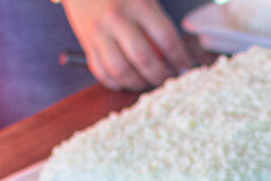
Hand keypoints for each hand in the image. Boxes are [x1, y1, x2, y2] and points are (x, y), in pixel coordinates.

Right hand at [61, 0, 192, 90]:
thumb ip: (157, 20)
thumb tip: (178, 52)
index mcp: (138, 4)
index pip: (165, 38)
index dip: (178, 58)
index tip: (184, 68)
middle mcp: (117, 19)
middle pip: (144, 59)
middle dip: (159, 76)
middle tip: (166, 80)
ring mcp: (99, 32)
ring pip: (120, 71)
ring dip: (137, 83)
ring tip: (145, 83)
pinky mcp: (86, 42)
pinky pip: (100, 71)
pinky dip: (113, 82)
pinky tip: (124, 82)